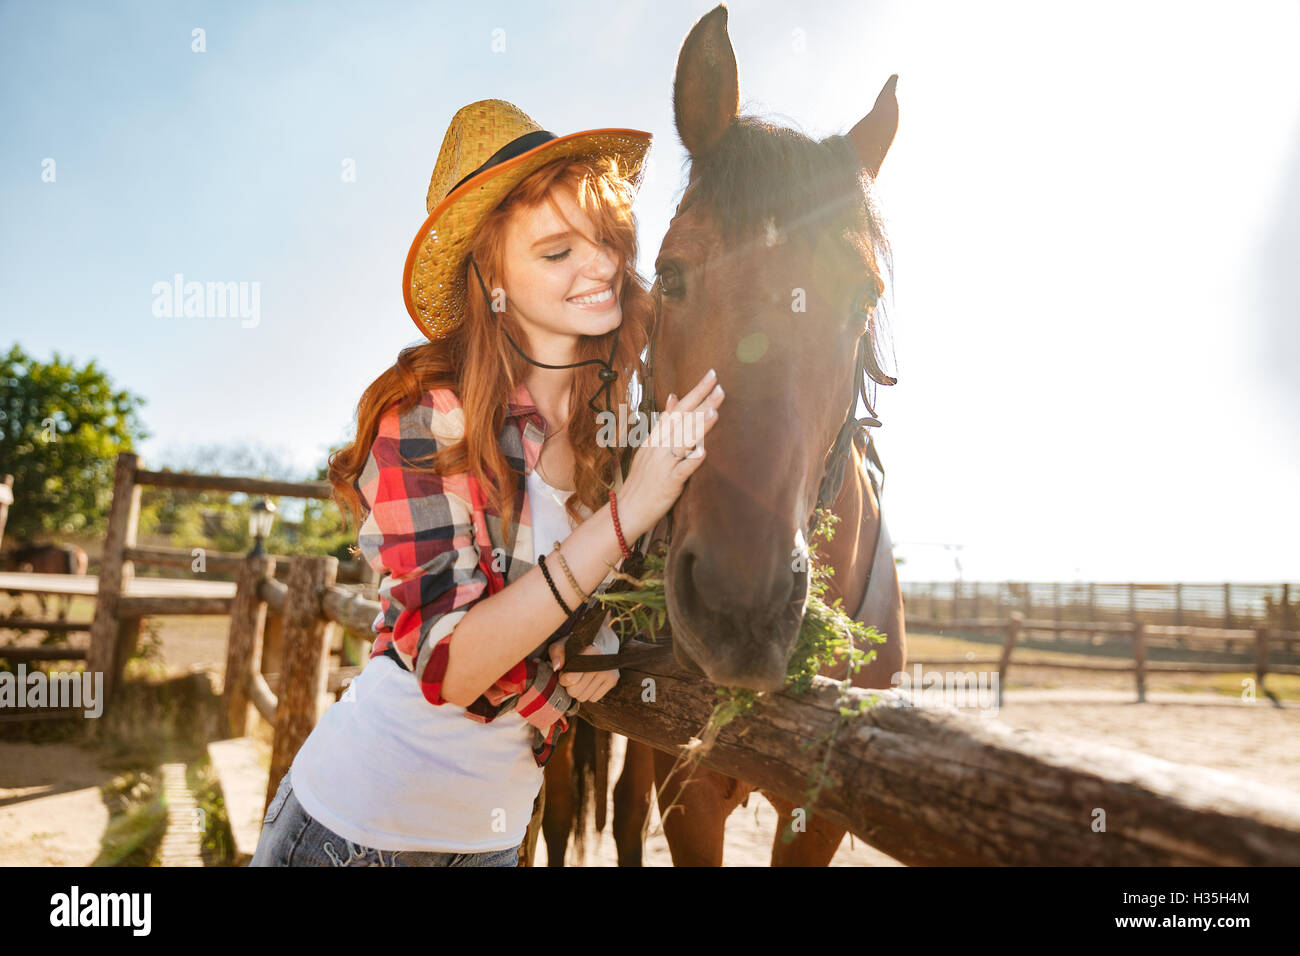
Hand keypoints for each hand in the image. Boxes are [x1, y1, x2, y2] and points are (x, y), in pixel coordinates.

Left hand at [548, 639, 618, 702]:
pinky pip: (593, 698)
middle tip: (573, 676)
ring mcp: (609, 672)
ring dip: (579, 690)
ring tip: (581, 678)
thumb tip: (557, 666)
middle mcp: (601, 662)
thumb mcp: (563, 644)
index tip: (564, 672)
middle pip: (574, 691)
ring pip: (583, 697)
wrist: (602, 644)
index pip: (570, 679)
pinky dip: (589, 693)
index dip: (563, 678)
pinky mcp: (613, 680)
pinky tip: (590, 682)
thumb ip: (556, 653)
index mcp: (590, 651)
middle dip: (570, 686)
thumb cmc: (578, 647)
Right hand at [617, 367, 724, 539]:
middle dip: (701, 403)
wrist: (627, 509)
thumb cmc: (642, 479)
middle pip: (682, 420)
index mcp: (656, 437)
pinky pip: (681, 470)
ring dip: (699, 426)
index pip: (678, 409)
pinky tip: (704, 451)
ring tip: (716, 411)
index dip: (695, 392)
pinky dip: (692, 461)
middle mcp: (659, 446)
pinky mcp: (668, 483)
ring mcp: (663, 464)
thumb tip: (673, 396)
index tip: (712, 376)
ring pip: (682, 441)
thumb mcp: (649, 446)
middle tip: (720, 387)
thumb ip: (663, 422)